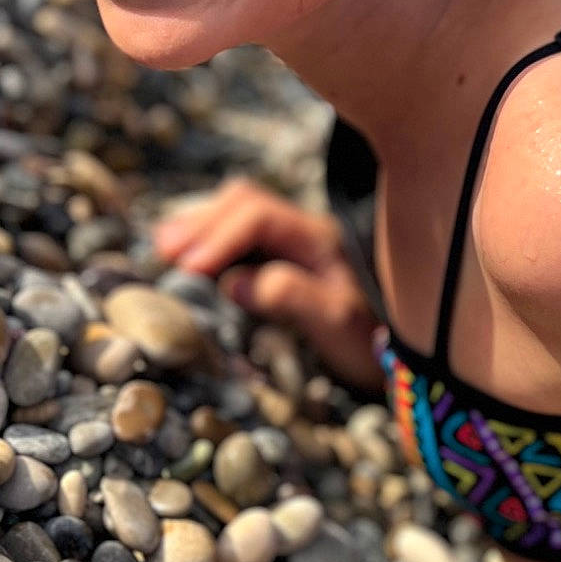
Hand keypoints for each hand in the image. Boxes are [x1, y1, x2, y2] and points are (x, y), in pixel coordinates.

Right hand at [153, 178, 382, 391]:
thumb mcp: (335, 324)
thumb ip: (290, 297)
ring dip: (200, 225)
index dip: (217, 237)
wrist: (397, 358)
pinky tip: (186, 253)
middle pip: (243, 203)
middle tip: (163, 251)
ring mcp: (292, 242)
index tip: (186, 268)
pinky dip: (209, 238)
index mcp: (318, 238)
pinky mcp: (282, 258)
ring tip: (164, 246)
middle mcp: (304, 230)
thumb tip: (234, 282)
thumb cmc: (368, 343)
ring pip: (239, 212)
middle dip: (200, 223)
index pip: (258, 217)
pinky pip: (239, 233)